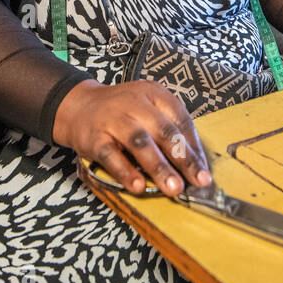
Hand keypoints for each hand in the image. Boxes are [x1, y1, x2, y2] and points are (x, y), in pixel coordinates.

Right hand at [53, 79, 212, 196]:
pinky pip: (112, 156)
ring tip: (174, 188)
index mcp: (154, 94)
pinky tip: (138, 186)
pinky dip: (126, 172)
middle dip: (183, 159)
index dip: (194, 146)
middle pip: (164, 131)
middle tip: (197, 181)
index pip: (180, 119)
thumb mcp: (147, 106)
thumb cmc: (120, 111)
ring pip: (141, 143)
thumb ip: (168, 128)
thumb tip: (193, 162)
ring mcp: (114, 120)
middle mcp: (135, 104)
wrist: (78, 106)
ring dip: (159, 167)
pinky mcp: (95, 138)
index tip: (204, 170)